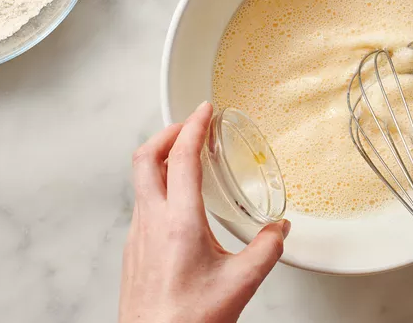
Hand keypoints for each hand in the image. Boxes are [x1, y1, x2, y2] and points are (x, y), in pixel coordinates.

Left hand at [119, 102, 290, 322]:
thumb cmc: (186, 320)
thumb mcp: (240, 282)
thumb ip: (266, 250)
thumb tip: (278, 231)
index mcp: (178, 222)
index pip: (180, 157)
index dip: (193, 126)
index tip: (205, 110)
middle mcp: (151, 222)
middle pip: (145, 157)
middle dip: (168, 131)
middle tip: (190, 124)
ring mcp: (137, 234)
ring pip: (140, 179)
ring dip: (161, 157)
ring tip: (186, 155)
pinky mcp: (134, 248)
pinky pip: (142, 201)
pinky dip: (158, 182)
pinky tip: (178, 197)